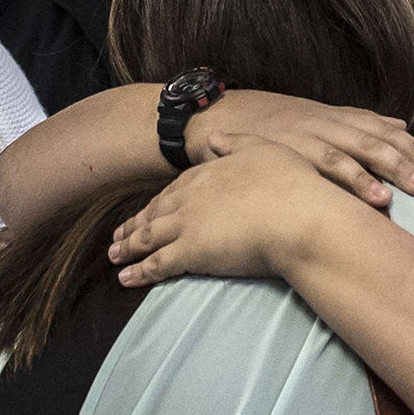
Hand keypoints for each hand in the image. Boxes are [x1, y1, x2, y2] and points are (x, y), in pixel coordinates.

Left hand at [111, 136, 358, 285]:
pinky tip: (126, 279)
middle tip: (118, 237)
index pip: (176, 188)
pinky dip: (139, 272)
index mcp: (208, 174)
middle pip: (155, 212)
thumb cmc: (292, 184)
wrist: (298, 216)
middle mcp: (191, 198)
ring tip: (115, 257)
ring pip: (148, 237)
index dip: (159, 201)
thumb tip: (213, 135)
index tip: (149, 210)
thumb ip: (237, 142)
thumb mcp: (266, 149)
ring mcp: (187, 225)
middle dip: (134, 225)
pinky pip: (157, 264)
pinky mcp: (191, 252)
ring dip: (128, 248)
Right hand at [185, 89, 413, 204]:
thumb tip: (402, 126)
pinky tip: (370, 198)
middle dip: (405, 158)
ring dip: (382, 171)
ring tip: (409, 191)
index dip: (411, 146)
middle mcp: (325, 124)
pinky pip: (320, 167)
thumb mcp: (319, 118)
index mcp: (336, 117)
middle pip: (374, 140)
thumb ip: (360, 122)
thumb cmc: (273, 123)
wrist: (215, 116)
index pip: (381, 129)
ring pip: (351, 152)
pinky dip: (348, 181)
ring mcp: (305, 137)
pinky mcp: (284, 152)